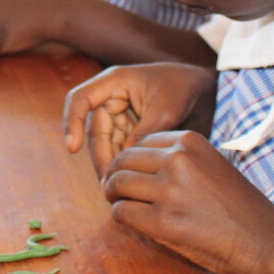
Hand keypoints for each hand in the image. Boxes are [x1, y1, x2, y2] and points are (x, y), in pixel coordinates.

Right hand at [62, 62, 216, 174]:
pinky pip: (119, 150)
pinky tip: (126, 183)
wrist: (202, 88)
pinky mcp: (128, 130)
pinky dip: (121, 166)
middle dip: (100, 158)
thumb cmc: (182, 88)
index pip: (80, 99)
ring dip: (110, 166)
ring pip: (105, 145)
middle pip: (94, 131)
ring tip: (115, 190)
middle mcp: (110, 99)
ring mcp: (118, 116)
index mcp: (113, 83)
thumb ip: (143, 133)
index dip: (71, 122)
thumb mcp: (165, 110)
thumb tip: (124, 161)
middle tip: (107, 185)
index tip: (73, 148)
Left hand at [102, 130, 273, 273]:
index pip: (140, 141)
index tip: (130, 172)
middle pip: (123, 161)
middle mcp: (177, 160)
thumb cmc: (237, 205)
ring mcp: (169, 191)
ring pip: (117, 184)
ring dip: (113, 195)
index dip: (131, 159)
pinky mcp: (163, 222)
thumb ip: (177, 157)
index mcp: (189, 141)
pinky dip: (120, 216)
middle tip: (114, 190)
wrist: (263, 241)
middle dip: (114, 176)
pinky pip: (122, 212)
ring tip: (119, 203)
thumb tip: (133, 160)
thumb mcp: (210, 163)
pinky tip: (131, 220)